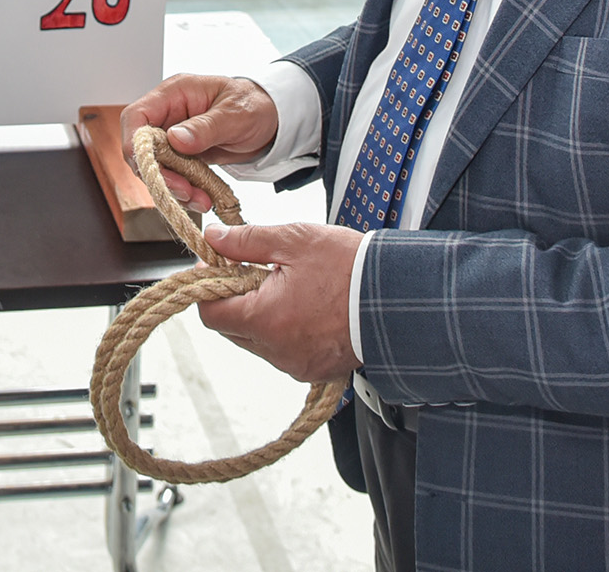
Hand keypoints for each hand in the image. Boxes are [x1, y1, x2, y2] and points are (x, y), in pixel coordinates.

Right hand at [120, 73, 280, 211]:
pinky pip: (174, 176)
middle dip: (159, 174)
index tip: (147, 166)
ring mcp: (174, 136)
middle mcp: (169, 114)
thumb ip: (206, 127)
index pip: (137, 116)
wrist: (272, 120)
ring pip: (157, 167)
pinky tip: (202, 197)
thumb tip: (175, 139)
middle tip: (183, 190)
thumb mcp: (236, 114)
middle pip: (142, 148)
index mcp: (175, 93)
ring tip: (200, 198)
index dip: (135, 142)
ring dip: (174, 187)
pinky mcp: (183, 155)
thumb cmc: (255, 105)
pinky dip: (185, 190)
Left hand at [196, 222, 364, 383]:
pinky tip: (306, 307)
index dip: (208, 287)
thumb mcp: (294, 241)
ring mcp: (297, 365)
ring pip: (258, 341)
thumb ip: (246, 241)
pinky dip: (286, 331)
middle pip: (232, 328)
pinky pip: (284, 352)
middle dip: (236, 299)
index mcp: (265, 319)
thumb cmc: (350, 267)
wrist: (400, 298)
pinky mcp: (316, 371)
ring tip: (289, 288)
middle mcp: (277, 350)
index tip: (220, 266)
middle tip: (257, 270)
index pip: (210, 313)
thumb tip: (213, 238)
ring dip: (262, 316)